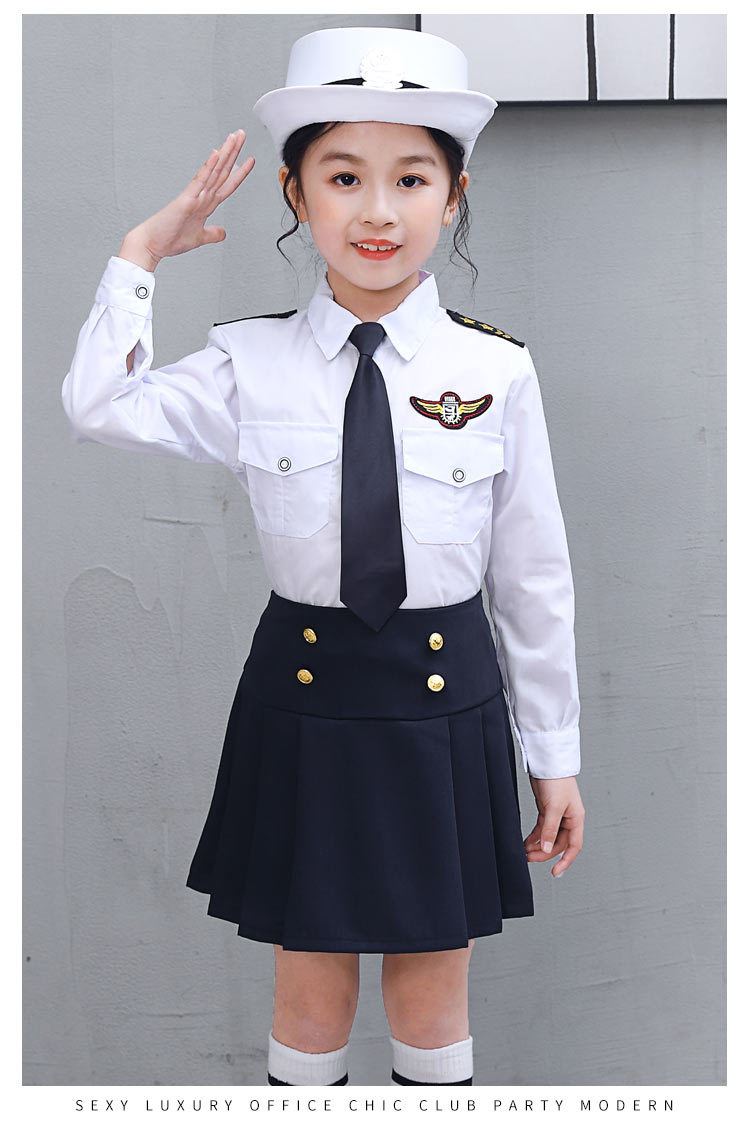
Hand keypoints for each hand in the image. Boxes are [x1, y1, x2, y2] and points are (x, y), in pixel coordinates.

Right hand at [125, 129, 254, 264]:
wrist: (152, 244)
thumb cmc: (170, 239)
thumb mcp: (200, 238)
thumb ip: (212, 233)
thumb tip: (223, 232)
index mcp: (206, 204)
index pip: (227, 184)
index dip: (240, 172)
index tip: (250, 160)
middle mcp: (202, 196)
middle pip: (222, 171)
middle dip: (234, 153)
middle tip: (241, 134)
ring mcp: (194, 196)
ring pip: (214, 171)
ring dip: (225, 153)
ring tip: (234, 137)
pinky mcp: (185, 200)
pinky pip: (199, 181)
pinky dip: (209, 167)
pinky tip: (216, 154)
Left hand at [524, 775, 583, 876]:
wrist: (548, 764)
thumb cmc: (557, 781)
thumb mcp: (554, 807)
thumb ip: (550, 829)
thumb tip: (547, 849)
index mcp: (576, 819)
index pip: (573, 846)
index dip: (565, 861)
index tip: (556, 872)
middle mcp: (568, 819)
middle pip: (558, 844)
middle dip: (544, 853)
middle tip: (530, 858)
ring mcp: (557, 815)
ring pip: (549, 837)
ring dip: (538, 846)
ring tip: (525, 852)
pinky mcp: (547, 810)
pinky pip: (542, 829)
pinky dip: (534, 837)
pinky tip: (526, 843)